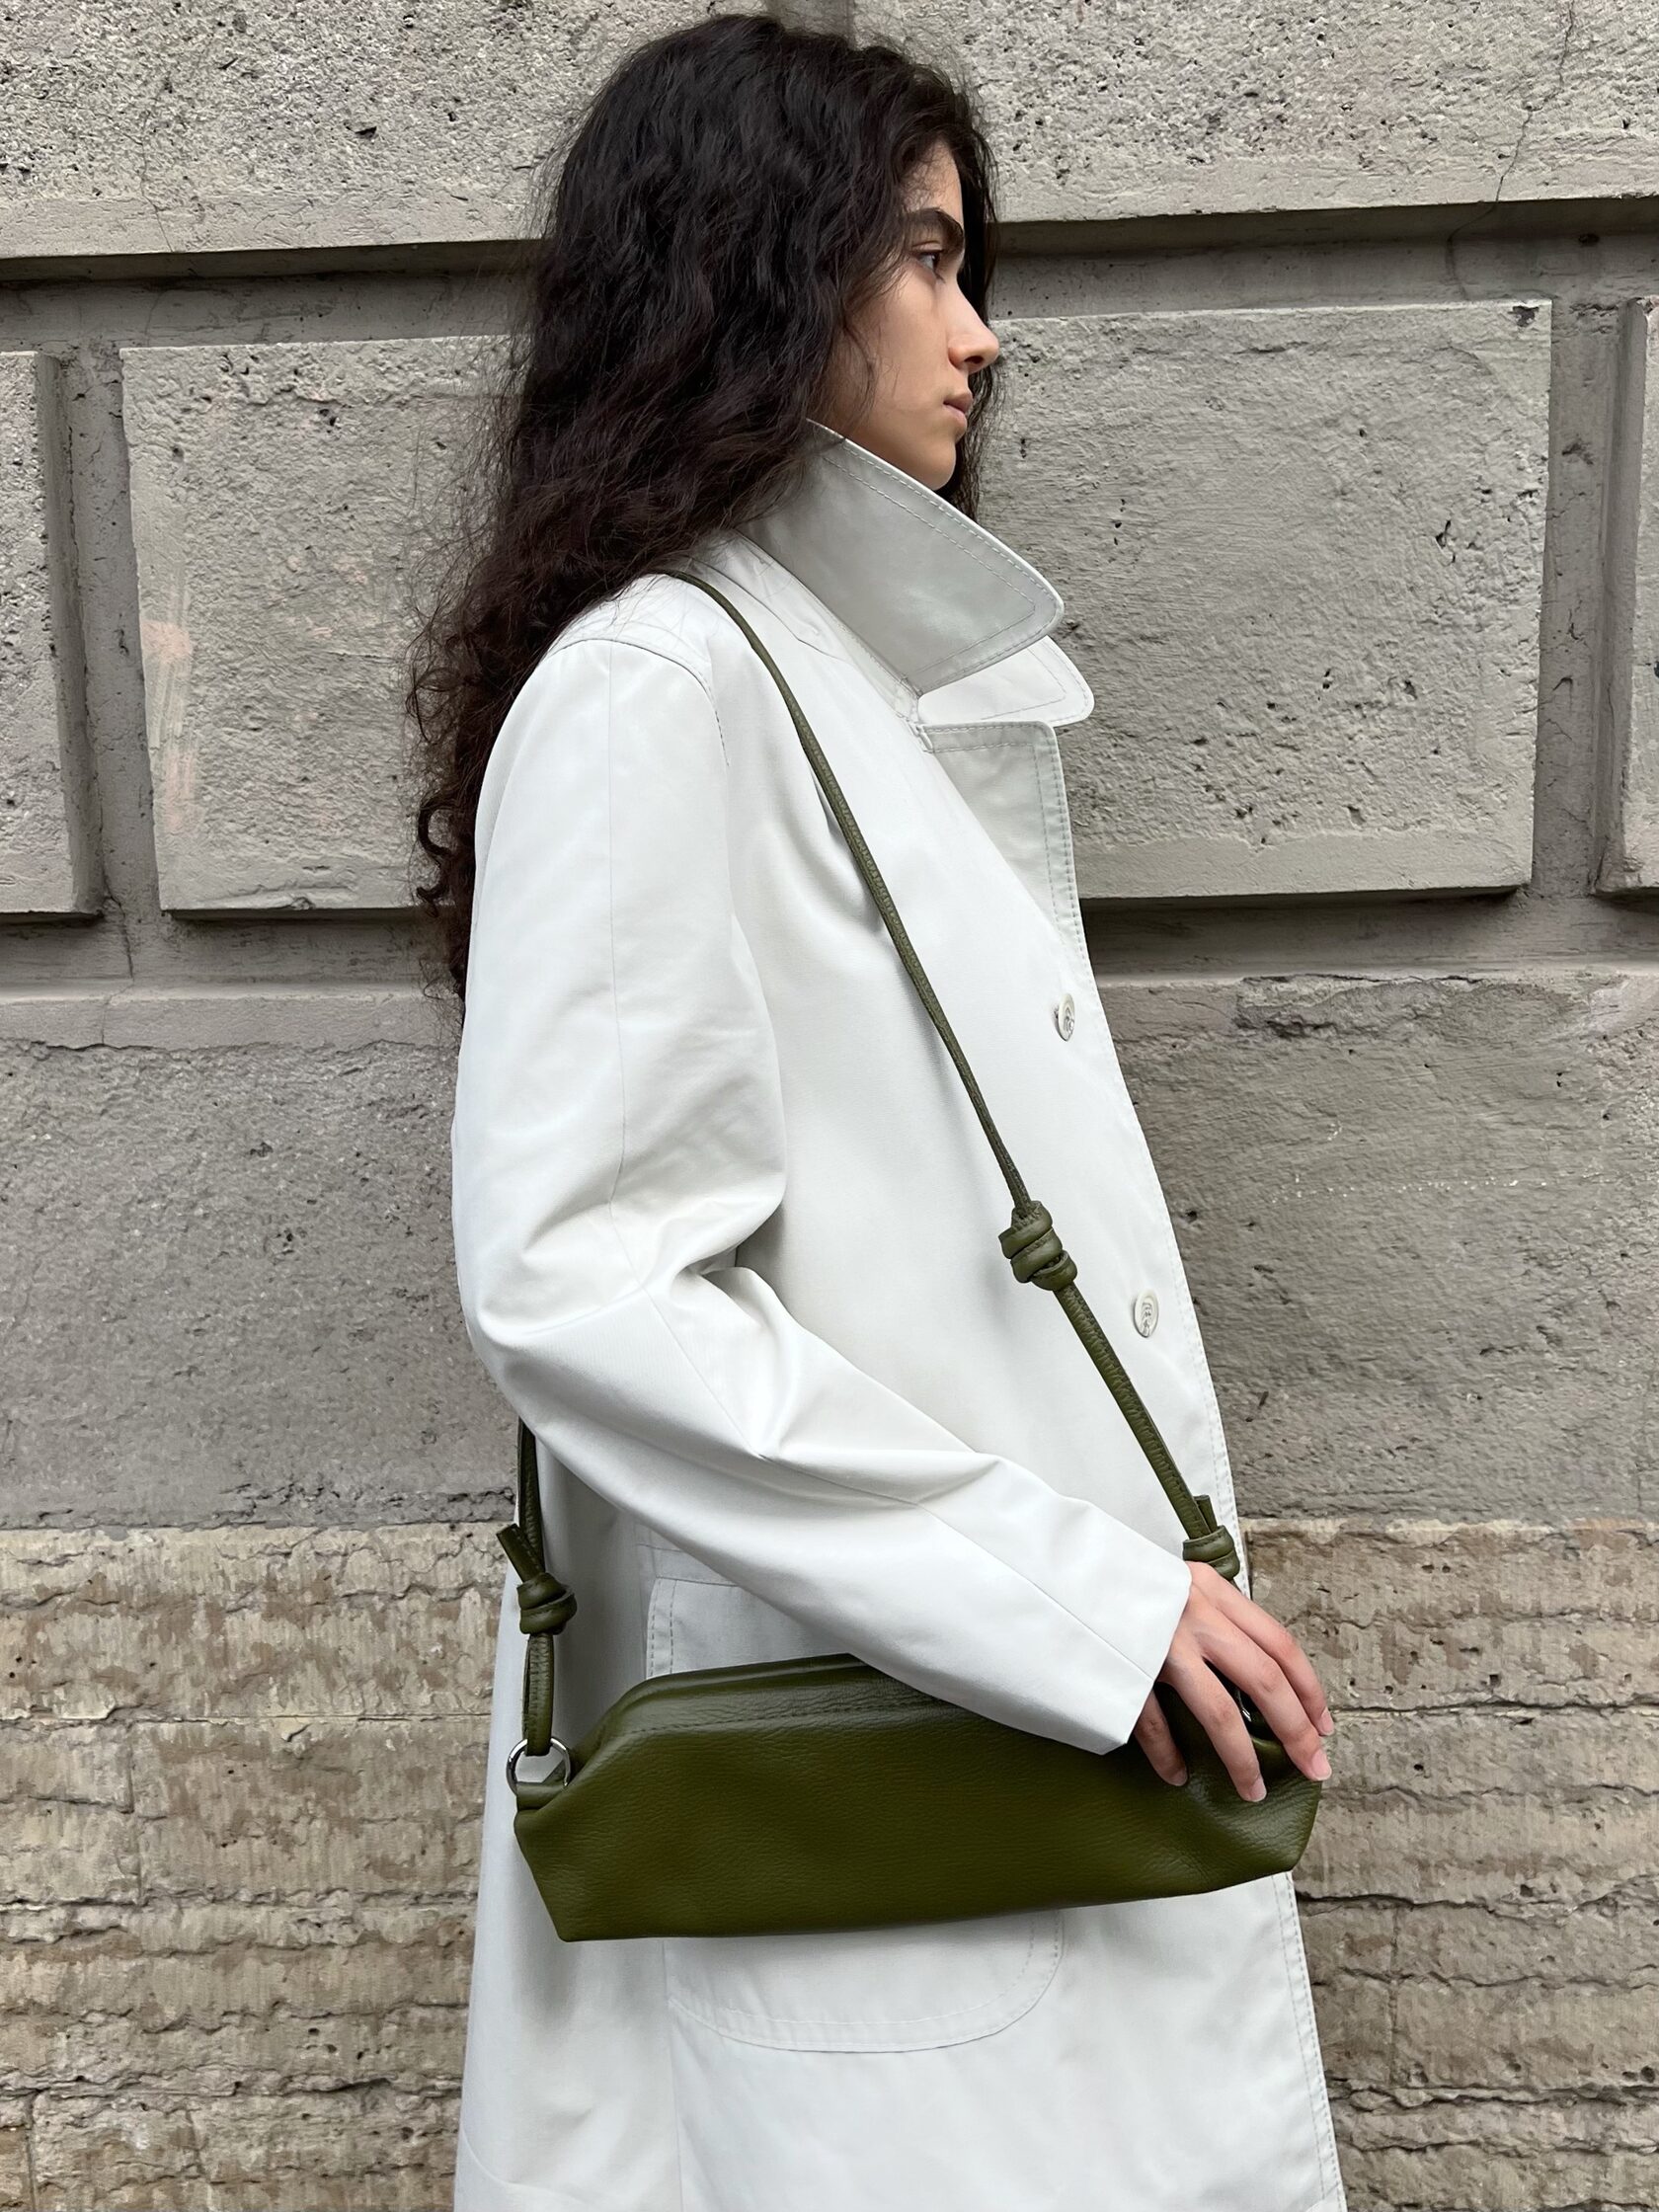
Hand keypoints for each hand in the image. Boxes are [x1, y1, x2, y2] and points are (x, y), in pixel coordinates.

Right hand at [1133, 1561, 1334, 1797]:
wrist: (1050, 1565)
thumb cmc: (1113, 1577)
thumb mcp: (1172, 1582)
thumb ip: (1208, 1615)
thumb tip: (1247, 1667)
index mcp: (1210, 1590)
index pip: (1280, 1643)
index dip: (1308, 1689)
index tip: (1324, 1726)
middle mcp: (1193, 1613)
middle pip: (1265, 1680)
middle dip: (1296, 1731)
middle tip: (1313, 1767)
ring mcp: (1160, 1642)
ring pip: (1219, 1711)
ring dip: (1242, 1758)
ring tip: (1252, 1790)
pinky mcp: (1125, 1667)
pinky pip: (1155, 1723)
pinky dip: (1169, 1753)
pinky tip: (1177, 1773)